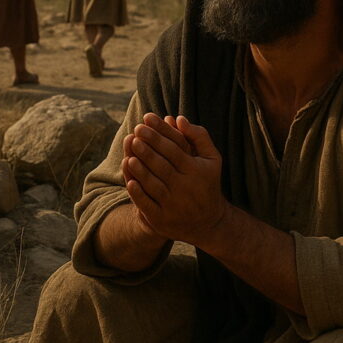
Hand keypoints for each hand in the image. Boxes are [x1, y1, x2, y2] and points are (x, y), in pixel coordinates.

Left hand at [123, 114, 226, 246]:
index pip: (174, 148)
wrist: (209, 223)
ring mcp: (173, 205)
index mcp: (197, 170)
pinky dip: (138, 194)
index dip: (159, 132)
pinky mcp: (162, 220)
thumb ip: (198, 136)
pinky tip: (130, 181)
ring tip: (130, 153)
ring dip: (140, 169)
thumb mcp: (211, 158)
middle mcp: (186, 188)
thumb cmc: (207, 182)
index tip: (146, 119)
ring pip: (153, 184)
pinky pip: (148, 205)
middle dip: (148, 147)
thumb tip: (179, 118)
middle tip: (135, 131)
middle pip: (162, 165)